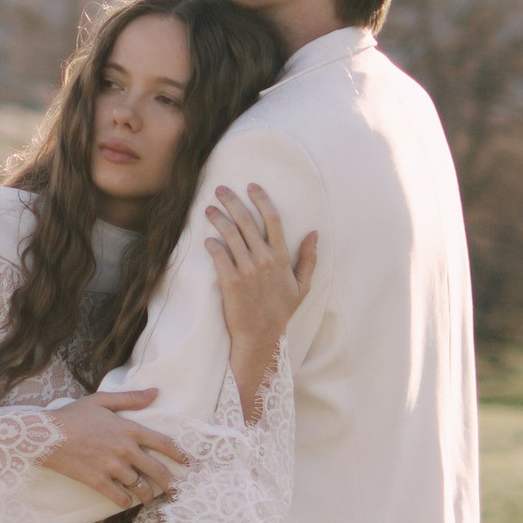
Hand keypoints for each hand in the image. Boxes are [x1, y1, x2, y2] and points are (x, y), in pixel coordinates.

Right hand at [36, 388, 188, 505]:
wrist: (46, 435)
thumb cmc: (72, 415)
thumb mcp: (102, 400)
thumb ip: (130, 399)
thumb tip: (155, 392)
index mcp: (128, 429)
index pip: (163, 443)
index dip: (178, 455)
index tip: (186, 463)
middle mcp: (124, 449)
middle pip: (156, 470)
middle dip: (168, 482)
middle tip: (174, 489)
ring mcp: (111, 467)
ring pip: (139, 486)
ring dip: (148, 495)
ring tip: (151, 499)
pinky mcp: (97, 481)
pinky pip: (118, 497)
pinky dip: (125, 501)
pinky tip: (127, 502)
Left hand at [206, 186, 317, 418]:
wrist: (261, 337)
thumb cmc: (280, 312)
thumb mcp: (302, 287)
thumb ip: (309, 259)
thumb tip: (315, 233)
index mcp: (282, 258)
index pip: (273, 219)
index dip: (261, 199)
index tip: (251, 186)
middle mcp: (265, 260)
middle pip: (248, 221)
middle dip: (232, 202)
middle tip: (220, 189)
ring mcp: (248, 270)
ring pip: (231, 235)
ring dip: (218, 218)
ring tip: (209, 209)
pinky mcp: (230, 282)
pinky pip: (219, 256)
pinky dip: (212, 244)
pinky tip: (207, 239)